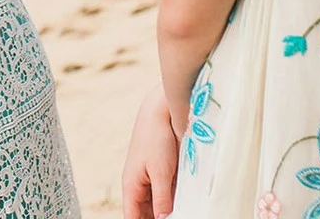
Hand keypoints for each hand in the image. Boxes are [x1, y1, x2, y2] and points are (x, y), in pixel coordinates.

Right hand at [123, 85, 179, 218]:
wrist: (162, 112)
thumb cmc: (155, 137)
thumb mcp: (160, 172)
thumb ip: (161, 199)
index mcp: (131, 186)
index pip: (132, 216)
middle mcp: (141, 186)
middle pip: (145, 213)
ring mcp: (154, 180)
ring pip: (159, 206)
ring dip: (168, 212)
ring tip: (183, 213)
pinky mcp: (166, 174)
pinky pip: (170, 195)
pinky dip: (177, 202)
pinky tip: (188, 207)